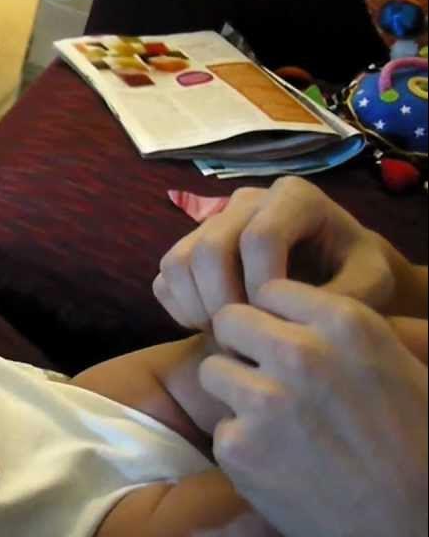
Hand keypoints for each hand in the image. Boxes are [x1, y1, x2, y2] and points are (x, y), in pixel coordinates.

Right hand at [154, 176, 394, 329]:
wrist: (337, 274)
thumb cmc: (356, 276)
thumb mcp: (372, 283)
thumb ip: (344, 296)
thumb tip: (291, 315)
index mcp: (294, 198)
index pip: (260, 237)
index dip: (263, 285)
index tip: (280, 321)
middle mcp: (246, 202)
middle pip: (209, 247)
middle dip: (223, 301)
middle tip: (245, 338)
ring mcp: (211, 223)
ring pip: (178, 262)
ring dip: (197, 307)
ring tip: (229, 334)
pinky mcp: (188, 249)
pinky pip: (164, 279)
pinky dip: (181, 310)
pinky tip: (213, 327)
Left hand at [200, 280, 427, 536]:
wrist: (412, 531)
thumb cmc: (420, 446)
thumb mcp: (407, 367)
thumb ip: (355, 330)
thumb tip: (310, 306)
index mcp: (346, 323)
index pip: (272, 290)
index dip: (274, 318)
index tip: (284, 341)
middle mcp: (299, 352)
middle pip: (229, 321)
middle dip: (242, 346)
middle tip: (265, 378)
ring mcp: (264, 399)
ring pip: (212, 371)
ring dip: (235, 394)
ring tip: (275, 423)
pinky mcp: (238, 446)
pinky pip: (221, 428)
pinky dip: (242, 446)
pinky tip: (280, 464)